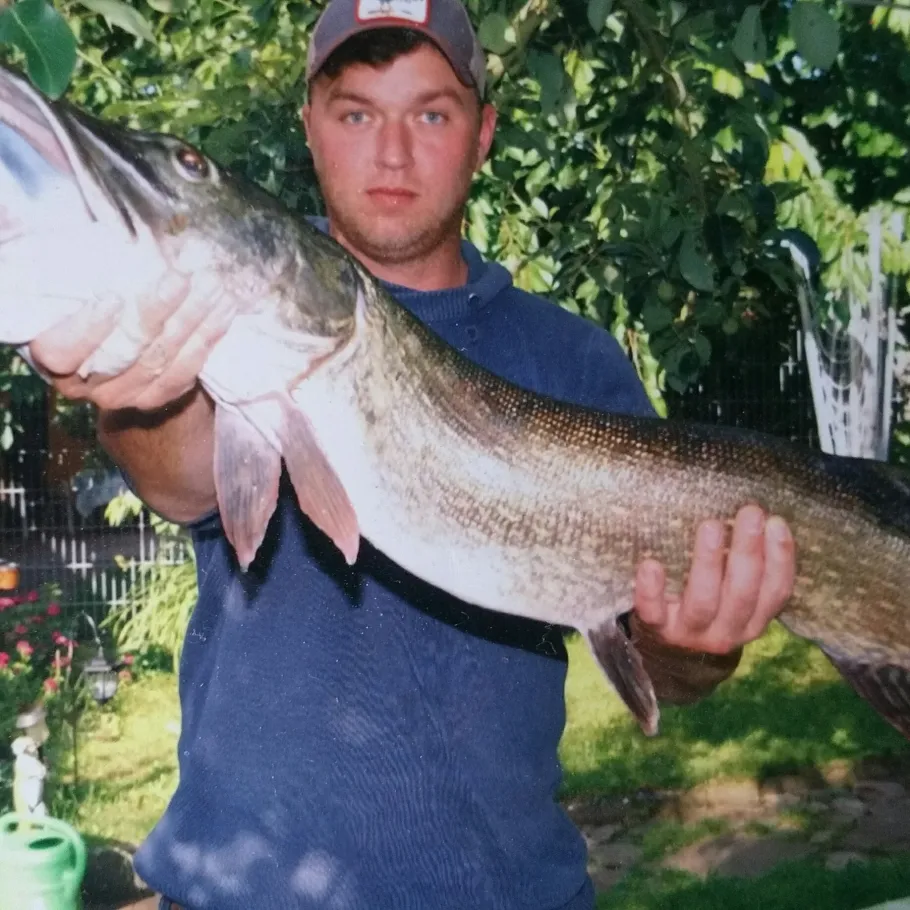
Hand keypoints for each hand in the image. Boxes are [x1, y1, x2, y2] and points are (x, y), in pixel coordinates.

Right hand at [29, 268, 233, 411]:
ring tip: (212, 287)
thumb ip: (92, 270)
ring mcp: (122, 396)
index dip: (86, 330)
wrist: (117, 345)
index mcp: (54, 354)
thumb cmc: (94, 299)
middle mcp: (84, 383)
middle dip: (157, 311)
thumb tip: (129, 237)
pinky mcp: (155, 399)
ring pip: (159, 361)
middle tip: (182, 278)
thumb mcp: (83, 284)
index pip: (60, 352)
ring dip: (191, 320)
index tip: (114, 298)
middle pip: (123, 352)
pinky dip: (206, 339)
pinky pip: (183, 372)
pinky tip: (224, 312)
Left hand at [633, 504, 794, 654]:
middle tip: (749, 512)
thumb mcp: (733, 592)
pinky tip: (650, 564)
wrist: (668, 646)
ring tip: (711, 526)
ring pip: (703, 601)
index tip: (776, 522)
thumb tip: (758, 516)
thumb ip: (746, 565)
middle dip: (748, 550)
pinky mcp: (656, 629)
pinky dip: (651, 589)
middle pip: (742, 593)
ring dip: (708, 562)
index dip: (781, 558)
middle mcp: (726, 631)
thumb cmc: (707, 603)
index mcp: (752, 620)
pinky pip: (653, 612)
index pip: (776, 592)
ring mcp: (690, 632)